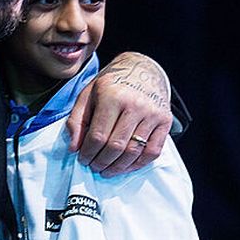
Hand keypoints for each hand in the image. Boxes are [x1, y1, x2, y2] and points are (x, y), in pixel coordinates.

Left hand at [67, 52, 171, 175]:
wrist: (142, 70)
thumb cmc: (112, 84)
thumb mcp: (87, 94)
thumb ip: (77, 120)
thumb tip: (74, 147)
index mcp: (112, 96)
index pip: (97, 136)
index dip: (88, 153)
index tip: (83, 159)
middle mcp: (135, 104)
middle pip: (115, 146)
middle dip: (101, 162)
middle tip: (94, 167)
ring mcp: (152, 113)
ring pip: (133, 152)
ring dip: (117, 167)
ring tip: (106, 170)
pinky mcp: (165, 121)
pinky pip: (152, 152)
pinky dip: (137, 164)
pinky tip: (125, 166)